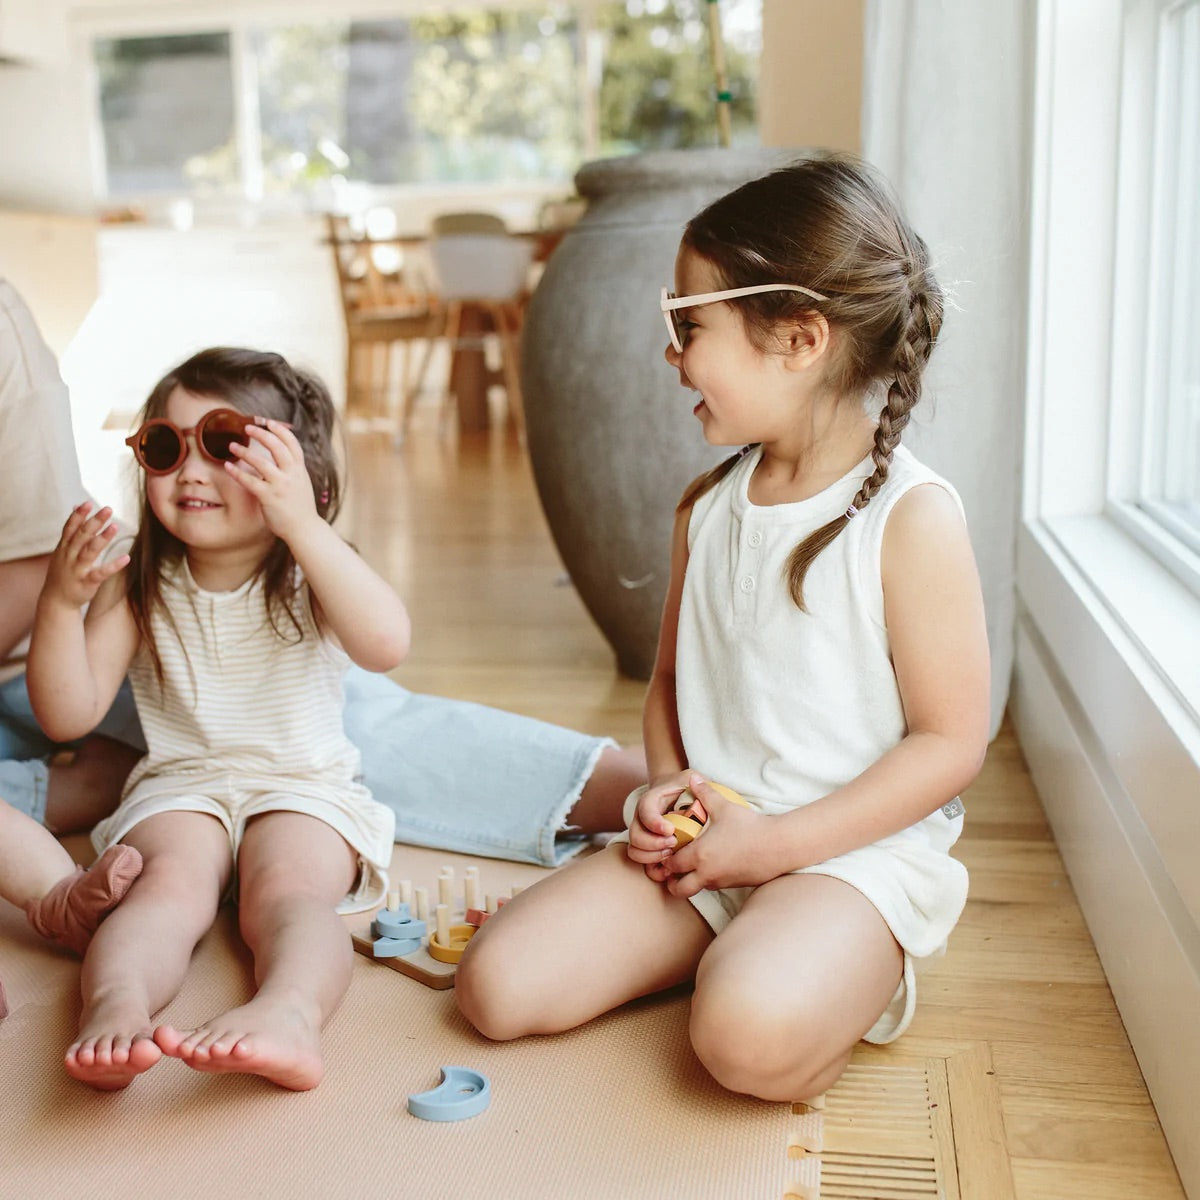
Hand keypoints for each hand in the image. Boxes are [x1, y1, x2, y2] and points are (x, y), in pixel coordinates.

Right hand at [41, 502, 128, 609]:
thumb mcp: (63, 549)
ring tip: (115, 526)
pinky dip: (113, 565)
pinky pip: (101, 572)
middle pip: (82, 536)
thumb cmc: (63, 571)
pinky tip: (126, 558)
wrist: (57, 600)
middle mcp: (69, 556)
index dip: (78, 515)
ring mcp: (77, 569)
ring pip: (90, 551)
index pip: (70, 528)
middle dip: (94, 522)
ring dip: (102, 539)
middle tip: (108, 509)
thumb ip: (72, 530)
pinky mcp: (87, 581)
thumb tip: (77, 507)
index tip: (88, 503)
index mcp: (64, 547)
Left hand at [225, 421, 319, 542]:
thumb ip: (291, 469)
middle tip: (247, 427)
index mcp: (299, 469)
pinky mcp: (269, 497)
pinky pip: (249, 481)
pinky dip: (237, 472)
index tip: (268, 422)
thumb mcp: (301, 483)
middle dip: (261, 434)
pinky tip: (228, 467)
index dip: (280, 431)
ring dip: (244, 451)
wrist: (305, 528)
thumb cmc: (300, 507)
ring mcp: (280, 485)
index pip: (292, 443)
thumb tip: (279, 457)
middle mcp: (291, 474)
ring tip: (232, 445)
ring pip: (261, 462)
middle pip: (277, 447)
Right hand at [625, 769, 693, 879]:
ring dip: (652, 857)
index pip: (644, 810)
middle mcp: (641, 818)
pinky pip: (643, 863)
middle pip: (635, 835)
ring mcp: (642, 834)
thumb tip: (696, 782)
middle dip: (653, 844)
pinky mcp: (648, 848)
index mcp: (650, 800)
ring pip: (634, 851)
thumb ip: (696, 783)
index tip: (671, 830)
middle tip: (673, 844)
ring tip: (671, 855)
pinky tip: (670, 870)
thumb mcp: (690, 780)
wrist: (675, 796)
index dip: (654, 823)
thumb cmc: (684, 788)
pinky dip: (654, 870)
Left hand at [657, 774, 775, 898]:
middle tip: (673, 866)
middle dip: (672, 880)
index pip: (671, 865)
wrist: (779, 846)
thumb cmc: (750, 826)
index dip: (666, 857)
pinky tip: (713, 863)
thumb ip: (705, 793)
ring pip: (695, 889)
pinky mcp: (733, 886)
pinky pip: (712, 886)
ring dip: (689, 881)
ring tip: (691, 864)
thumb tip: (693, 778)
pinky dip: (707, 879)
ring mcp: (720, 882)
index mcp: (699, 855)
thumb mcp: (725, 807)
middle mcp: (706, 874)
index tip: (669, 848)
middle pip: (678, 889)